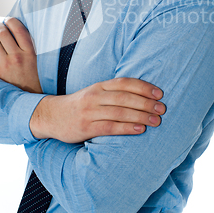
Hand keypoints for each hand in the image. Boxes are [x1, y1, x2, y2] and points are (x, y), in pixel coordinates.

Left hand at [0, 17, 41, 92]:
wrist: (30, 98)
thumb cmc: (36, 77)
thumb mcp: (39, 60)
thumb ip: (31, 45)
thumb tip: (19, 29)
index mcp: (30, 52)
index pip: (18, 29)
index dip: (11, 21)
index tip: (9, 20)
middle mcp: (17, 57)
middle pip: (3, 32)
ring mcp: (5, 64)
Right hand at [30, 78, 165, 142]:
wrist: (51, 116)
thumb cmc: (79, 105)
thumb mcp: (94, 93)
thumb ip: (112, 93)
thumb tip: (141, 95)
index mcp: (99, 86)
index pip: (124, 82)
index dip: (143, 87)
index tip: (159, 93)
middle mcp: (95, 96)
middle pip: (125, 97)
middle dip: (146, 102)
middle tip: (162, 108)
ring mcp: (89, 112)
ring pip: (119, 112)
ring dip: (141, 116)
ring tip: (157, 120)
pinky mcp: (86, 127)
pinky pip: (110, 127)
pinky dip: (126, 128)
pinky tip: (140, 129)